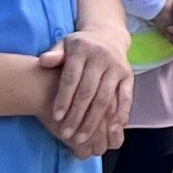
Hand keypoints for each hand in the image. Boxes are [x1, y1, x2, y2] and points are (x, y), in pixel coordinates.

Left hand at [36, 33, 131, 157]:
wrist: (107, 35)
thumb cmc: (79, 47)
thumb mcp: (64, 45)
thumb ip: (54, 54)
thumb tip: (43, 61)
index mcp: (82, 49)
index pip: (71, 78)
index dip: (64, 99)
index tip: (56, 118)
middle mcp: (101, 56)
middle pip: (88, 91)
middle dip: (77, 115)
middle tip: (67, 134)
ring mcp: (117, 66)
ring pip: (105, 98)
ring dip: (94, 120)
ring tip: (82, 137)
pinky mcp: (129, 75)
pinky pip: (126, 97)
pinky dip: (120, 115)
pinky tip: (111, 130)